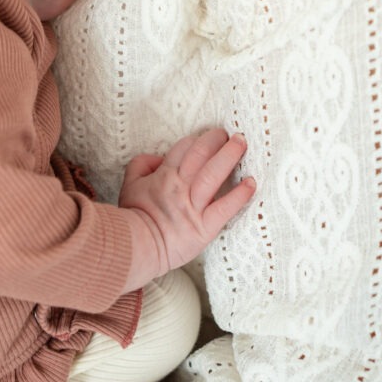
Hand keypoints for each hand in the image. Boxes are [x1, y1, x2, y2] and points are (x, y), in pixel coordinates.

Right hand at [118, 129, 254, 289]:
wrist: (136, 247)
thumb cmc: (134, 216)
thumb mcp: (130, 183)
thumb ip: (142, 163)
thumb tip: (159, 157)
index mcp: (164, 175)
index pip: (185, 148)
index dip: (198, 139)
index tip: (208, 137)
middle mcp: (181, 187)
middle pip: (201, 155)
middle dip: (216, 140)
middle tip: (229, 133)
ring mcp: (193, 206)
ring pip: (214, 174)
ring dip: (230, 156)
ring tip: (242, 144)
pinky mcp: (204, 227)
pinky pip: (225, 208)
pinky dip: (240, 195)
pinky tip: (251, 183)